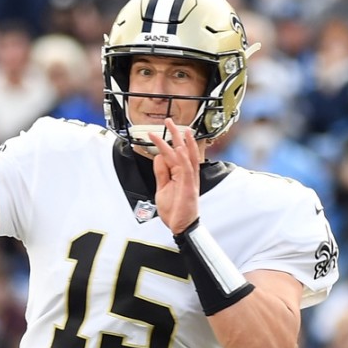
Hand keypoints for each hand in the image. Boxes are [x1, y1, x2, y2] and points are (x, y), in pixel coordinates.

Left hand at [149, 118, 200, 234]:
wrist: (180, 227)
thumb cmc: (174, 209)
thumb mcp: (162, 188)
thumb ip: (161, 173)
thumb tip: (159, 157)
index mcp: (181, 174)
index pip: (175, 154)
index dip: (169, 141)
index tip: (161, 130)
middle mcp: (188, 175)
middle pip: (183, 151)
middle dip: (177, 135)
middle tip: (170, 120)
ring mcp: (189, 181)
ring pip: (186, 157)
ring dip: (182, 142)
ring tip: (177, 129)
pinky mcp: (189, 188)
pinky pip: (187, 170)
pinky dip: (183, 159)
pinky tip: (180, 149)